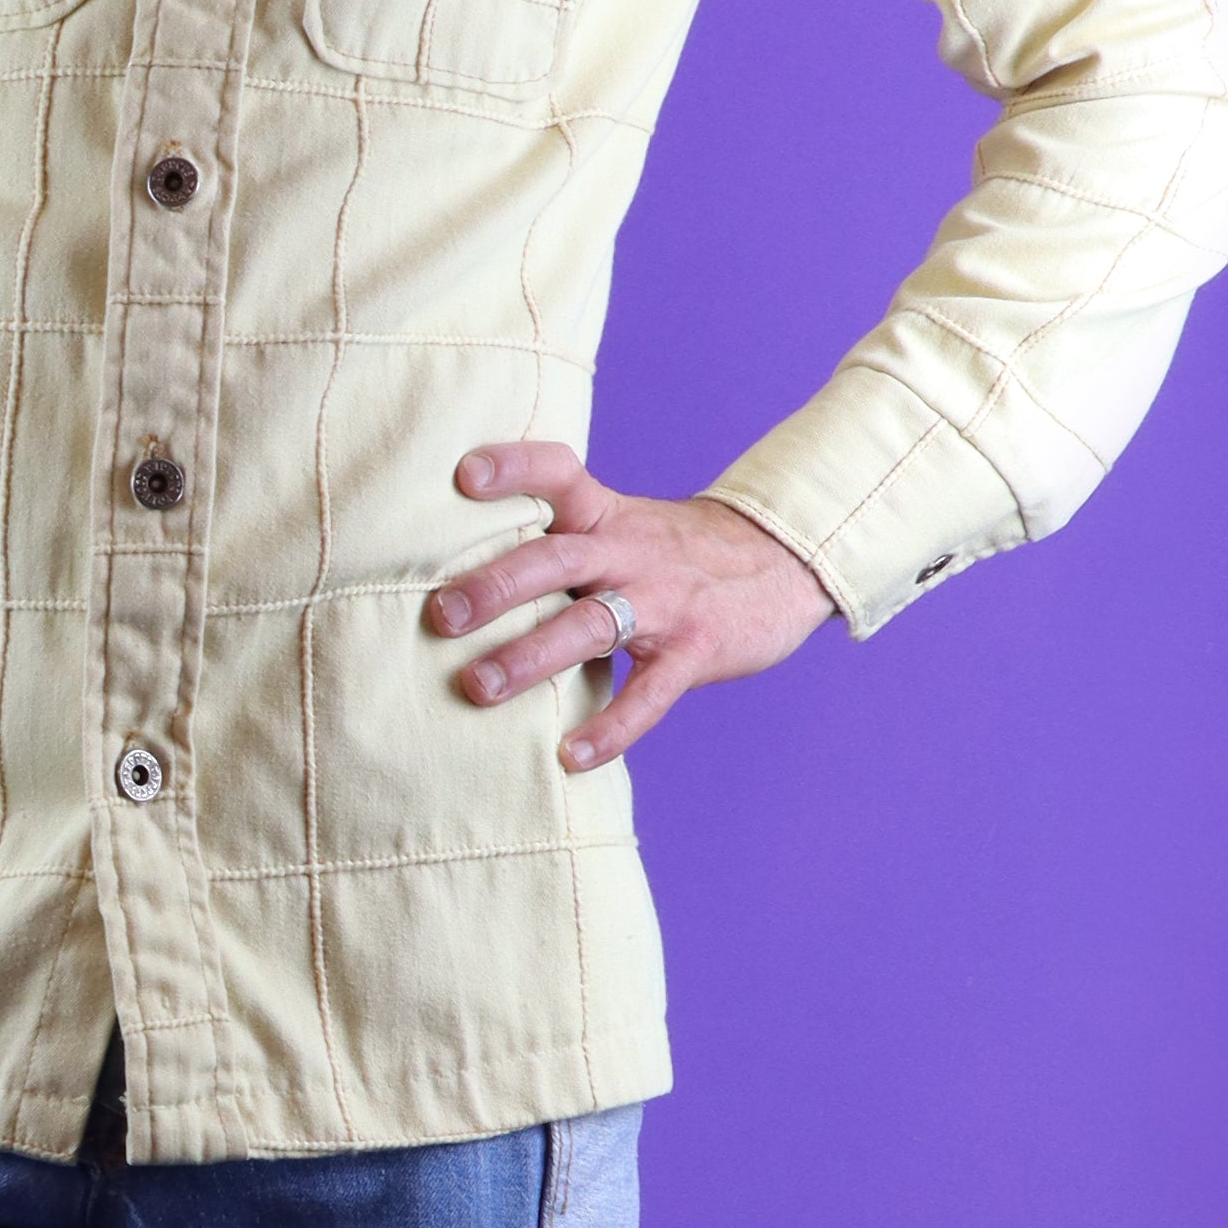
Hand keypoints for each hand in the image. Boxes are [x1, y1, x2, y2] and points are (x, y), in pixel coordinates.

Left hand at [430, 442, 833, 768]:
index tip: (464, 475)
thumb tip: (464, 567)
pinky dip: (609, 729)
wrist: (784, 563)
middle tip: (442, 615)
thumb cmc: (677, 552)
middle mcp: (630, 553)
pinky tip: (569, 757)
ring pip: (590, 627)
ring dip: (530, 657)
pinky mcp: (694, 652)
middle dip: (496, 587)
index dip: (514, 469)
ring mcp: (663, 603)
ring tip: (477, 687)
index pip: (559, 474)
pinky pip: (647, 696)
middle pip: (556, 560)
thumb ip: (560, 539)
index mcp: (607, 515)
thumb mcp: (623, 525)